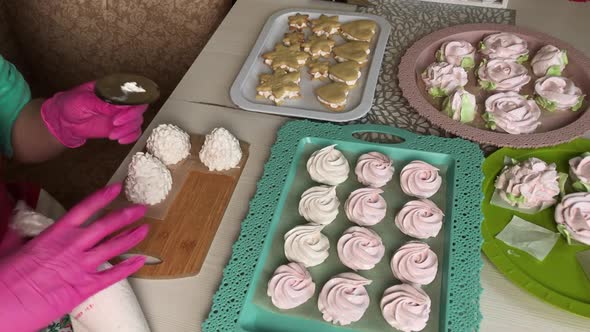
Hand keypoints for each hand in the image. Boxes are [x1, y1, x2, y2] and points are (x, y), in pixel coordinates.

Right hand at [0, 183, 148, 330]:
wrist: (4, 305)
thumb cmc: (6, 278)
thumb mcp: (12, 247)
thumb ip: (22, 234)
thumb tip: (20, 223)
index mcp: (55, 234)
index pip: (85, 209)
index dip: (103, 197)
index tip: (116, 189)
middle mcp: (72, 246)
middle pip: (106, 226)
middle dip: (126, 216)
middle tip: (140, 209)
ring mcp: (81, 266)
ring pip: (114, 247)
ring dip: (132, 237)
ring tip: (145, 229)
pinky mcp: (85, 287)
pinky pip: (113, 275)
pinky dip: (128, 267)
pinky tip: (140, 261)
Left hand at [41, 82, 147, 147]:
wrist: (64, 122)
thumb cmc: (70, 106)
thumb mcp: (83, 101)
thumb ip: (102, 103)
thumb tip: (119, 106)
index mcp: (112, 88)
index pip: (132, 91)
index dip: (132, 101)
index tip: (121, 111)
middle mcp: (120, 100)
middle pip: (139, 107)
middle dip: (130, 117)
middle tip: (115, 124)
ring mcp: (121, 114)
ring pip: (137, 120)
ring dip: (128, 130)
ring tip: (113, 135)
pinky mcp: (121, 126)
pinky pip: (134, 131)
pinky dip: (131, 137)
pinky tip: (120, 140)